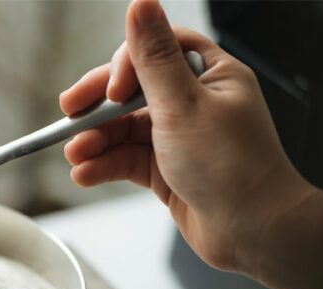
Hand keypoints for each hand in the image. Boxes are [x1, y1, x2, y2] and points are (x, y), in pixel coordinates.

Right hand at [59, 0, 311, 276]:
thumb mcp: (184, 104)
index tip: (108, 91)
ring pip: (125, 129)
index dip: (124, 66)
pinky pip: (127, 160)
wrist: (254, 232)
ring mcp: (180, 138)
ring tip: (75, 156)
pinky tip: (85, 173)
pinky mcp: (168, 171)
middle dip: (98, 107)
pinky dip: (104, 165)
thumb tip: (140, 5)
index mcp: (210, 75)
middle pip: (132, 91)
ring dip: (96, 141)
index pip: (156, 51)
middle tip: (68, 115)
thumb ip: (154, 57)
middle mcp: (195, 103)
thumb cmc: (232, 168)